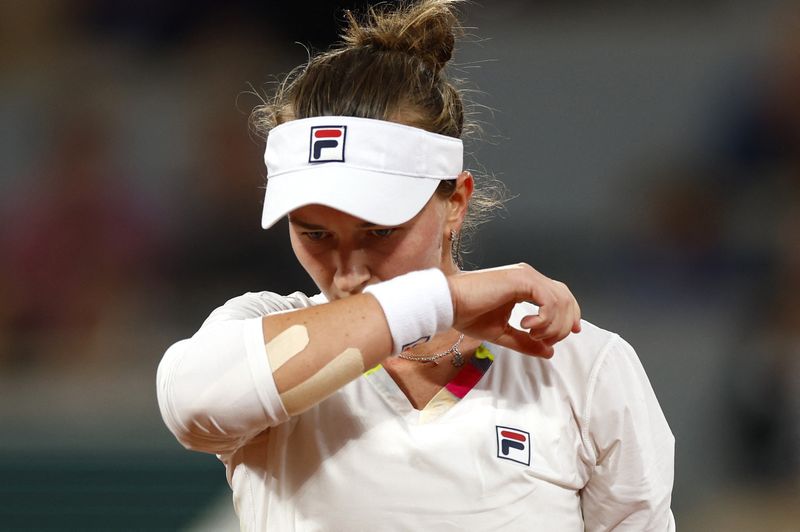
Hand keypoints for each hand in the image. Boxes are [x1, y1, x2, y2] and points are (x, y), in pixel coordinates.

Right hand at [447, 263, 580, 356]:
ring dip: (553, 325)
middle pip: (566, 298)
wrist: (449, 304)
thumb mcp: (503, 334)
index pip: (560, 295)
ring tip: (533, 334)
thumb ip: (526, 342)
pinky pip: (549, 301)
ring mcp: (526, 276)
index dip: (572, 313)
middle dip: (564, 325)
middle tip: (544, 341)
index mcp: (525, 285)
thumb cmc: (468, 315)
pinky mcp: (522, 279)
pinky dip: (545, 319)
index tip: (573, 332)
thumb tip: (549, 352)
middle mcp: (529, 276)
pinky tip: (528, 326)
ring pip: (561, 300)